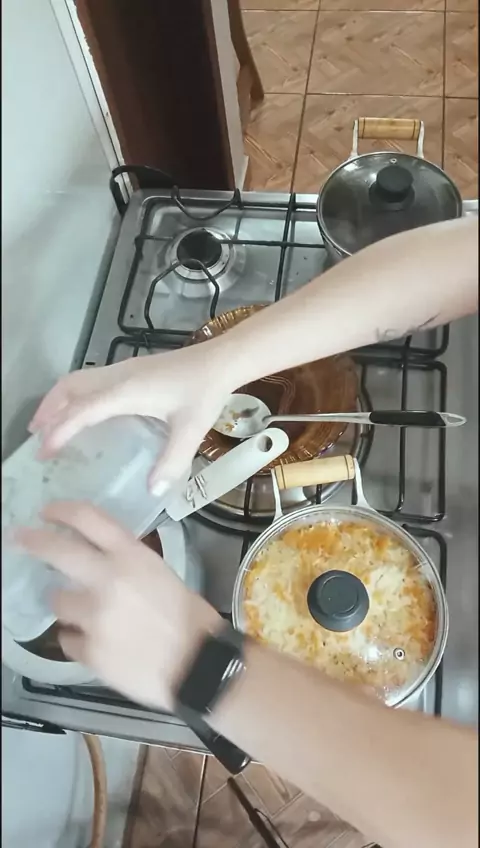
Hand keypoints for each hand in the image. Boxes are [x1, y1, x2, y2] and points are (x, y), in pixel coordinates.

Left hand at [15, 502, 220, 709]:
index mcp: (132, 557)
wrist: (197, 667)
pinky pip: (68, 640)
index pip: (89, 519)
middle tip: (19, 539)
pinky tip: (96, 643)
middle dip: (33, 541)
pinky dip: (78, 640)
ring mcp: (94, 616)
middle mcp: (108, 580)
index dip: (63, 511)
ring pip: (57, 602)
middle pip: (57, 550)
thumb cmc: (191, 620)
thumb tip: (108, 562)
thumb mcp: (164, 576)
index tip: (48, 511)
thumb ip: (131, 565)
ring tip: (83, 613)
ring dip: (66, 605)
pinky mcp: (89, 650)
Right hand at [29, 341, 231, 489]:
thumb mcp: (190, 431)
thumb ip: (172, 462)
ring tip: (49, 423)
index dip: (60, 431)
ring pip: (78, 380)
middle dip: (48, 410)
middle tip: (36, 437)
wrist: (220, 361)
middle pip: (69, 388)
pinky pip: (91, 380)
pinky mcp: (131, 369)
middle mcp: (117, 377)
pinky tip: (83, 412)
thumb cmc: (204, 393)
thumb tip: (153, 491)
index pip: (81, 410)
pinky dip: (75, 395)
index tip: (45, 452)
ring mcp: (123, 369)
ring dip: (59, 400)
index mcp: (125, 392)